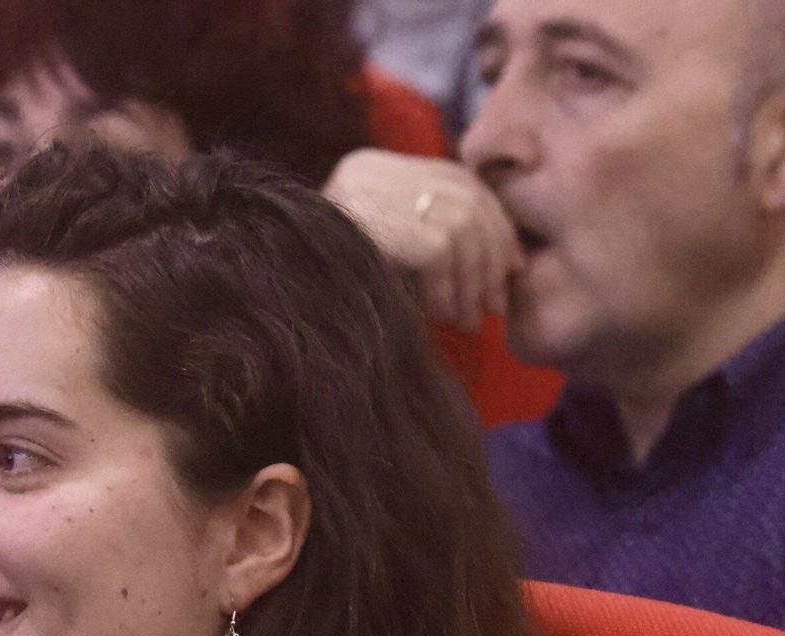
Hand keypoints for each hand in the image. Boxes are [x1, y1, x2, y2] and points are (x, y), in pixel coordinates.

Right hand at [322, 149, 521, 331]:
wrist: (275, 293)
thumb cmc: (328, 287)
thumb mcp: (383, 251)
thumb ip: (427, 237)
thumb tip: (502, 259)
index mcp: (373, 166)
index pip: (458, 182)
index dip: (495, 225)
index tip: (509, 268)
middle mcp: (374, 168)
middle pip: (467, 201)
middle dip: (491, 255)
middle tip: (495, 303)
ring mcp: (373, 191)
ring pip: (462, 229)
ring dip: (472, 280)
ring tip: (468, 319)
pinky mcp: (379, 219)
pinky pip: (442, 252)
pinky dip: (450, 288)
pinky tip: (444, 315)